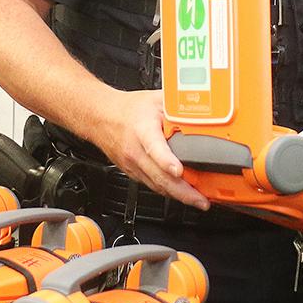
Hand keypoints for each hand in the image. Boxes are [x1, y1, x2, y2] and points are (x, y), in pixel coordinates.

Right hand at [81, 89, 207, 209]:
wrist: (100, 118)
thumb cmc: (128, 110)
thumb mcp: (156, 100)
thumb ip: (179, 105)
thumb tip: (202, 108)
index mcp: (142, 130)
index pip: (154, 148)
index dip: (167, 161)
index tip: (179, 170)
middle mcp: (136, 151)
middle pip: (159, 176)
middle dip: (183, 192)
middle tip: (202, 200)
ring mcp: (133, 165)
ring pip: (156, 186)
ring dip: (178, 196)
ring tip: (199, 202)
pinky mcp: (132, 173)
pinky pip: (152, 185)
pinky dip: (169, 192)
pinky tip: (182, 195)